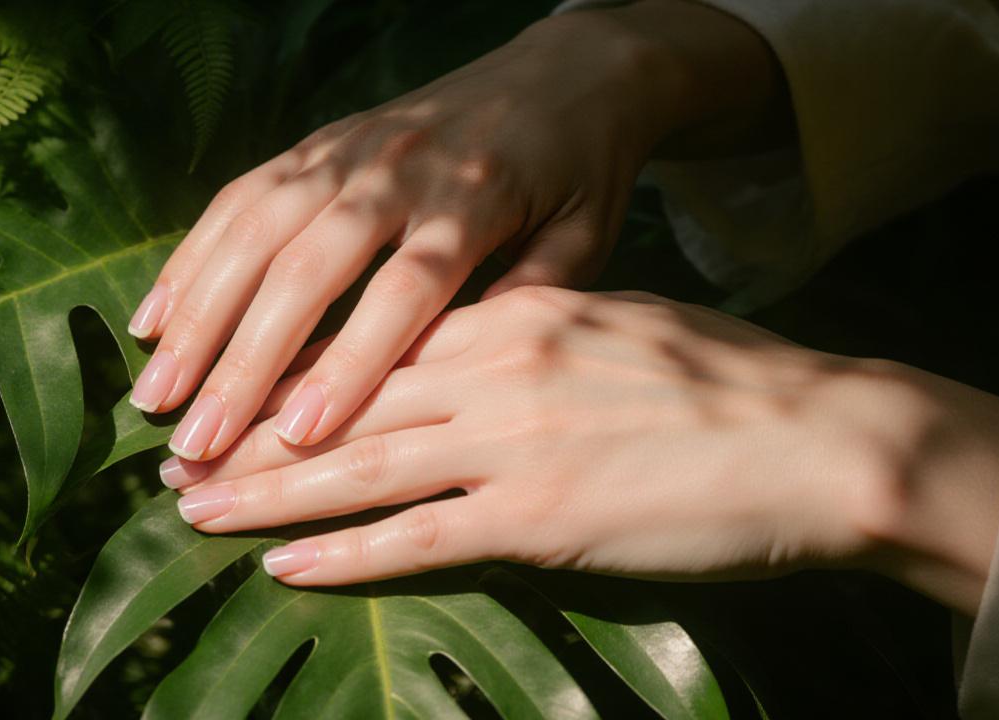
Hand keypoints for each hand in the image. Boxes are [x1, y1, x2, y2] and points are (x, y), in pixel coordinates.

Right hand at [125, 1, 785, 461]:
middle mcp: (399, 169)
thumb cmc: (579, 171)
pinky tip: (154, 317)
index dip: (353, 362)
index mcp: (475, 199)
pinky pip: (239, 197)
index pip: (405, 290)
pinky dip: (191, 257)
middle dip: (245, 357)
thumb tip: (462, 386)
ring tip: (154, 393)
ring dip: (197, 314)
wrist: (564, 70)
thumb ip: (533, 303)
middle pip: (307, 266)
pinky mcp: (317, 143)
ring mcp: (348, 149)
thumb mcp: (588, 237)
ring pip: (255, 231)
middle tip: (198, 440)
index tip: (301, 436)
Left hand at [165, 288, 998, 614]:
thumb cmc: (725, 384)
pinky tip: (286, 567)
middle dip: (252, 432)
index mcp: (515, 318)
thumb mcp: (615, 328)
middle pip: (344, 403)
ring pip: (358, 467)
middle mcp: (494, 370)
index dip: (294, 369)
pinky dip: (343, 556)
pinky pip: (417, 539)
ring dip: (267, 494)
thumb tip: (474, 359)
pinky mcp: (537, 518)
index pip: (375, 343)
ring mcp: (510, 445)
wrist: (819, 436)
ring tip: (197, 509)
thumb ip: (533, 339)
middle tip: (180, 456)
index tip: (237, 388)